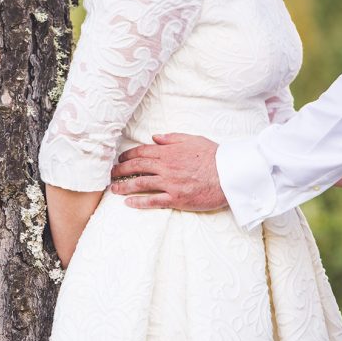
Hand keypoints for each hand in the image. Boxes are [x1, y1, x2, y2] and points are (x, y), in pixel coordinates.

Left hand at [109, 134, 227, 210]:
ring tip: (113, 188)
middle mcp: (166, 167)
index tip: (120, 159)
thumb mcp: (193, 139)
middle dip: (121, 170)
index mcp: (169, 152)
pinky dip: (139, 202)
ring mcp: (170, 183)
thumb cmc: (214, 156)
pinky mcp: (176, 199)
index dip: (128, 155)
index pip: (142, 152)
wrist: (230, 174)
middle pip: (137, 167)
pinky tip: (128, 203)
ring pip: (141, 184)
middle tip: (111, 174)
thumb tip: (155, 137)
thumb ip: (172, 138)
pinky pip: (153, 201)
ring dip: (124, 186)